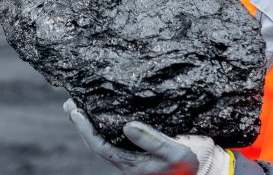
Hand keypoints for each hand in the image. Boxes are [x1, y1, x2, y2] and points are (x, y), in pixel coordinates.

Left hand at [63, 98, 231, 174]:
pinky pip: (116, 133)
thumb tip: (127, 125)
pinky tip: (105, 108)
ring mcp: (131, 152)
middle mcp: (126, 158)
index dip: (85, 129)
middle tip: (70, 104)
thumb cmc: (187, 167)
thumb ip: (151, 140)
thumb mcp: (174, 153)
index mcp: (130, 163)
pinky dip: (106, 120)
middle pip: (96, 140)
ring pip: (104, 137)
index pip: (99, 145)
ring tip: (79, 104)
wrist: (202, 171)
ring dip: (90, 121)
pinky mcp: (140, 145)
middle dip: (81, 123)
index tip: (75, 111)